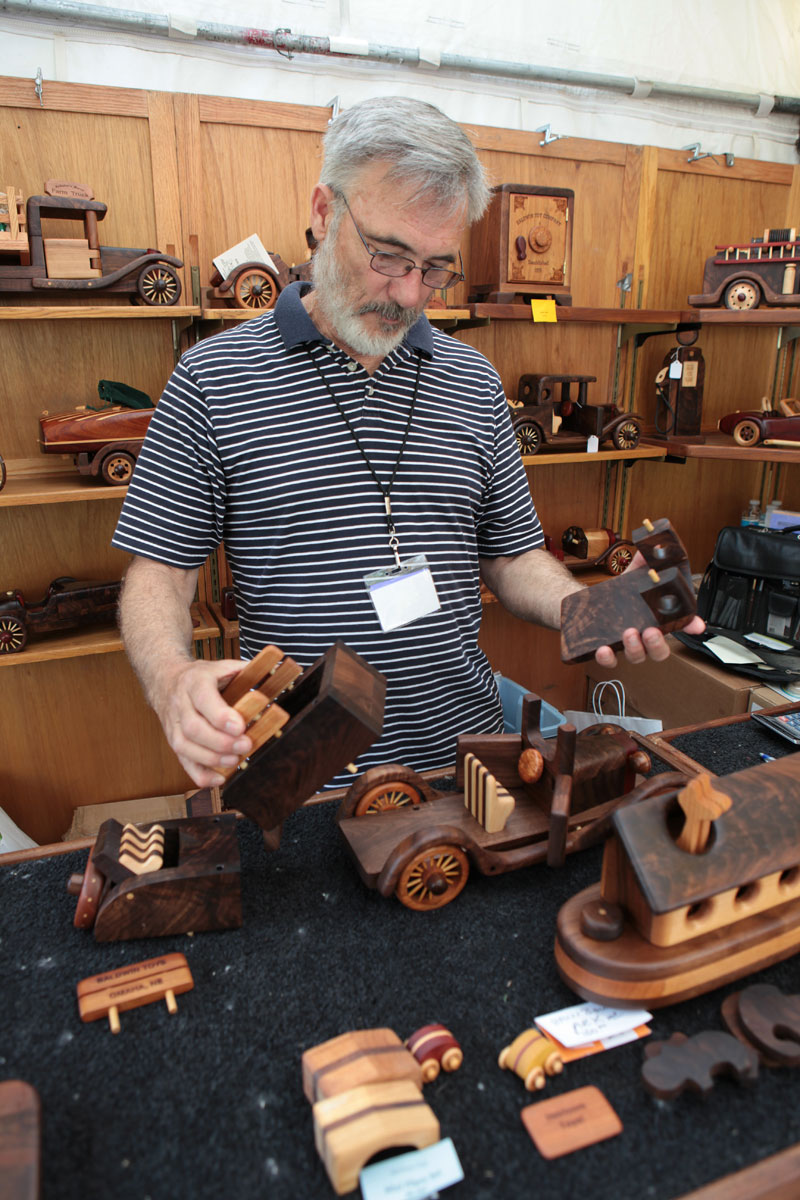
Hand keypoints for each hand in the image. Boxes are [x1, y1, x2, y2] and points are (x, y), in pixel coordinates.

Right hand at [153, 657, 252, 787]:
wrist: (165, 680)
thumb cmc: (200, 676)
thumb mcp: (220, 666)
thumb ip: (245, 671)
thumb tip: (276, 673)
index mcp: (195, 682)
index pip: (204, 699)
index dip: (221, 716)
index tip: (240, 727)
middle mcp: (180, 704)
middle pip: (193, 727)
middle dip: (221, 742)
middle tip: (245, 746)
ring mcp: (172, 724)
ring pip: (184, 746)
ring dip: (211, 759)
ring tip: (234, 761)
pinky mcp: (172, 741)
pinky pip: (182, 761)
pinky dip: (200, 775)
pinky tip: (218, 779)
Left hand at [594, 549, 704, 666]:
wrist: (587, 605)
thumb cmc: (616, 597)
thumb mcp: (631, 578)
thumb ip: (643, 565)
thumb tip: (652, 547)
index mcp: (654, 621)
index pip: (677, 626)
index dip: (689, 626)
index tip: (696, 625)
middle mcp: (643, 637)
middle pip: (658, 651)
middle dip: (657, 644)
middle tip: (652, 631)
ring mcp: (625, 646)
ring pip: (636, 656)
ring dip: (636, 648)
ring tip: (629, 633)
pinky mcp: (605, 650)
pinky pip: (609, 661)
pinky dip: (607, 658)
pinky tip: (604, 648)